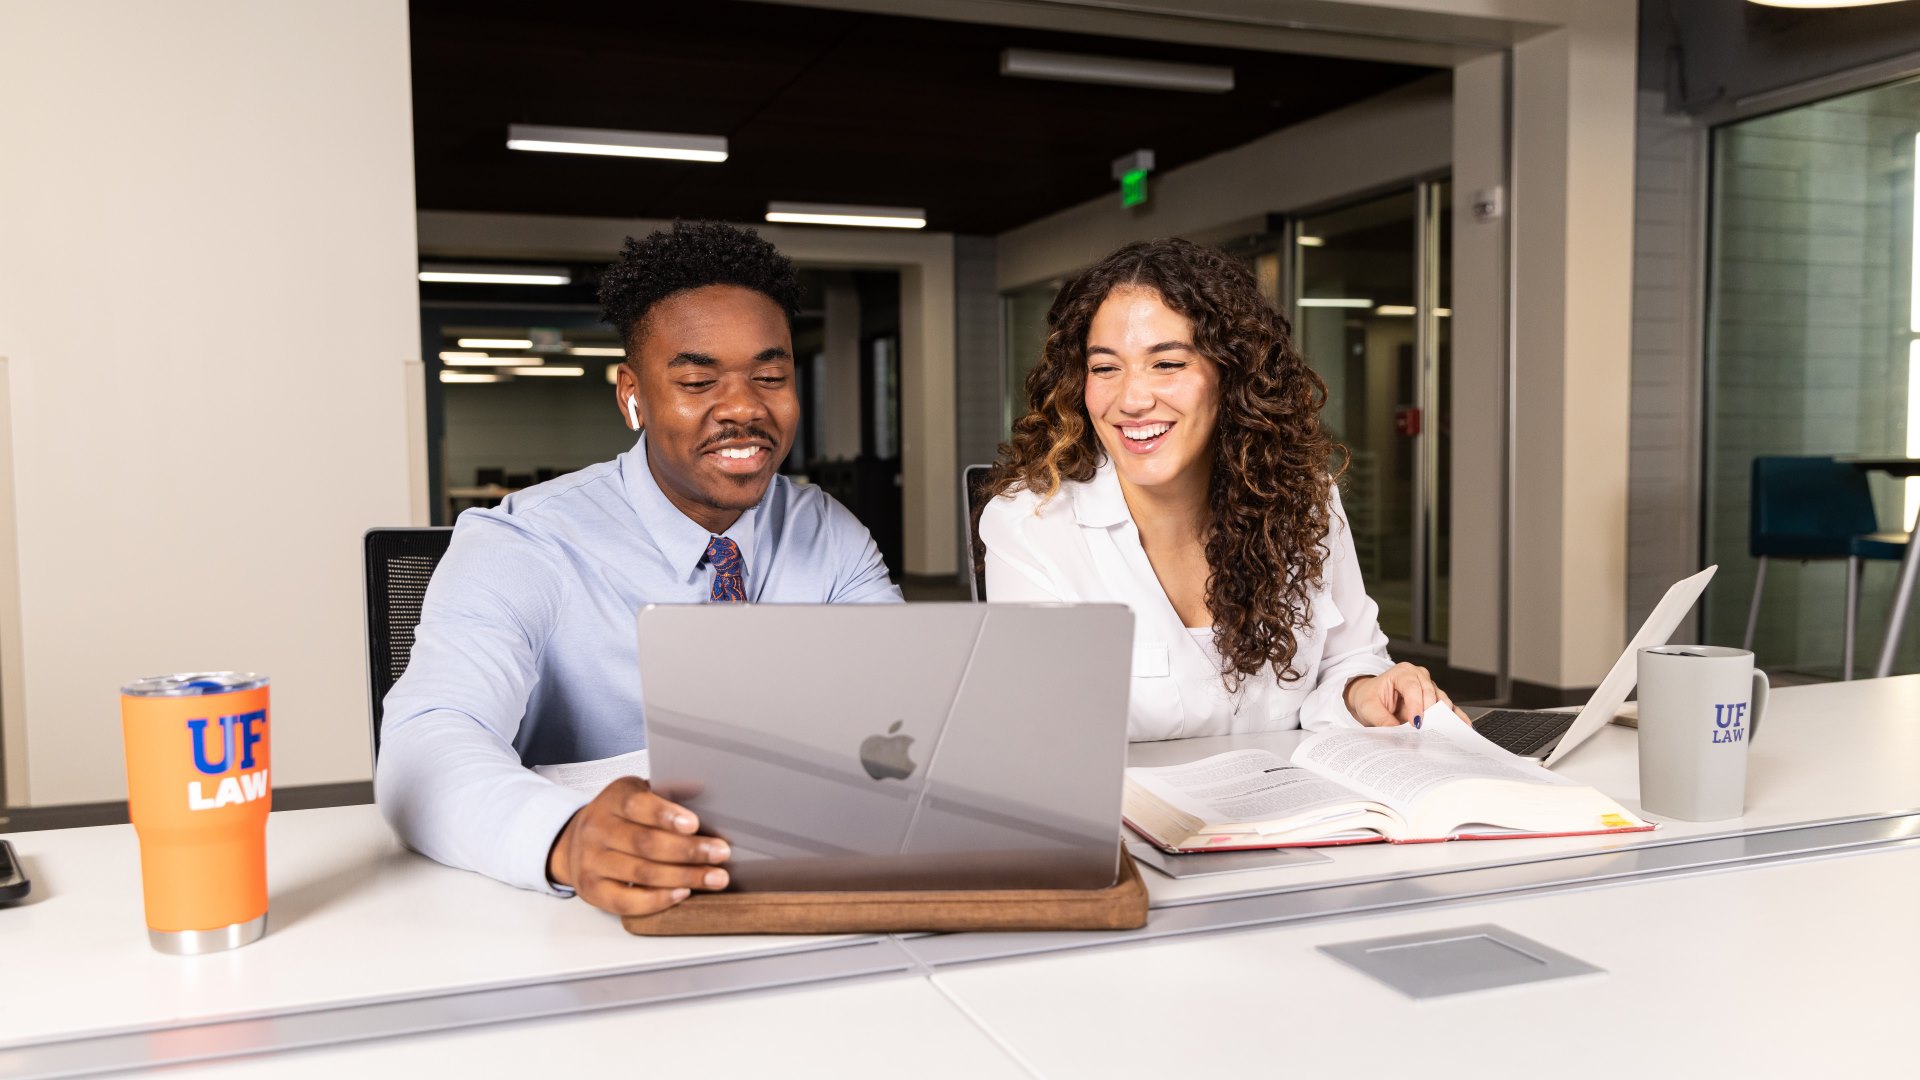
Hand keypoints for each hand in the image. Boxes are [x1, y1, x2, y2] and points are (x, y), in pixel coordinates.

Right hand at [546, 776, 730, 916]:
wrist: (576, 841)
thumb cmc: (622, 817)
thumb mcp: (639, 794)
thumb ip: (667, 795)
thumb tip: (705, 794)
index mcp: (612, 799)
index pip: (636, 805)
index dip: (665, 815)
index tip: (694, 824)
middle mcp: (596, 829)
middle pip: (644, 843)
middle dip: (687, 850)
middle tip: (721, 853)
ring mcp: (590, 862)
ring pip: (641, 874)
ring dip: (683, 877)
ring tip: (715, 878)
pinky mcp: (591, 890)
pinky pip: (626, 902)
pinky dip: (658, 900)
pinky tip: (682, 893)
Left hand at [1343, 663, 1470, 726]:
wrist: (1370, 698)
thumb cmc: (1369, 698)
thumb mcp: (1368, 707)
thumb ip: (1381, 719)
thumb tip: (1397, 733)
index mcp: (1402, 672)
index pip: (1412, 687)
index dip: (1416, 705)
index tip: (1416, 723)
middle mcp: (1419, 676)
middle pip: (1430, 693)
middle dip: (1429, 713)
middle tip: (1428, 731)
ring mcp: (1430, 687)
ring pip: (1442, 701)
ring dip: (1443, 717)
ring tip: (1447, 734)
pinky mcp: (1436, 699)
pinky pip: (1449, 708)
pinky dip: (1456, 718)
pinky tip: (1463, 727)